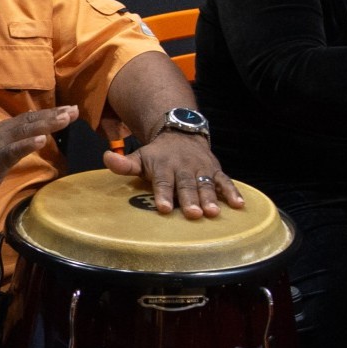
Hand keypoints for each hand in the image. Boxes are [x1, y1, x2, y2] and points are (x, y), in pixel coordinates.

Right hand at [0, 106, 77, 203]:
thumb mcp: (0, 150)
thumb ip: (16, 141)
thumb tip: (34, 131)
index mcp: (5, 130)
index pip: (31, 118)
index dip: (51, 113)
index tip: (71, 109)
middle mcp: (3, 132)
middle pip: (32, 120)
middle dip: (54, 115)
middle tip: (75, 110)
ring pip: (26, 131)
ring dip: (47, 124)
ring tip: (65, 119)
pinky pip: (14, 150)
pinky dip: (29, 144)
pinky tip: (43, 140)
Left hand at [105, 130, 243, 218]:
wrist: (181, 133)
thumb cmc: (157, 155)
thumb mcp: (140, 157)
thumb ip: (124, 164)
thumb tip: (106, 157)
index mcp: (163, 166)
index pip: (163, 182)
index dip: (164, 194)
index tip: (165, 208)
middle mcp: (183, 167)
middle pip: (187, 185)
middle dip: (190, 199)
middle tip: (193, 214)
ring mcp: (201, 168)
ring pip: (206, 184)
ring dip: (211, 198)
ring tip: (213, 213)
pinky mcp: (215, 169)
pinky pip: (225, 181)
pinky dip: (233, 192)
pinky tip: (239, 205)